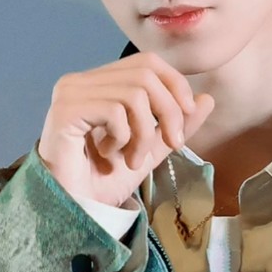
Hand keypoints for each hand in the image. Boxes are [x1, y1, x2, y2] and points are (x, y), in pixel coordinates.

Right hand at [37, 52, 215, 206]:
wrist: (74, 209)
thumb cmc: (103, 181)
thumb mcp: (150, 149)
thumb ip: (174, 124)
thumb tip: (206, 99)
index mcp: (98, 84)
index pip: (147, 62)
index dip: (175, 84)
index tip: (188, 117)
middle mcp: (80, 81)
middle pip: (145, 73)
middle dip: (169, 111)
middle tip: (172, 144)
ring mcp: (70, 93)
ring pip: (134, 93)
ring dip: (145, 133)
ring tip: (132, 159)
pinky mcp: (65, 110)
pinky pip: (115, 111)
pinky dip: (124, 137)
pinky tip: (109, 156)